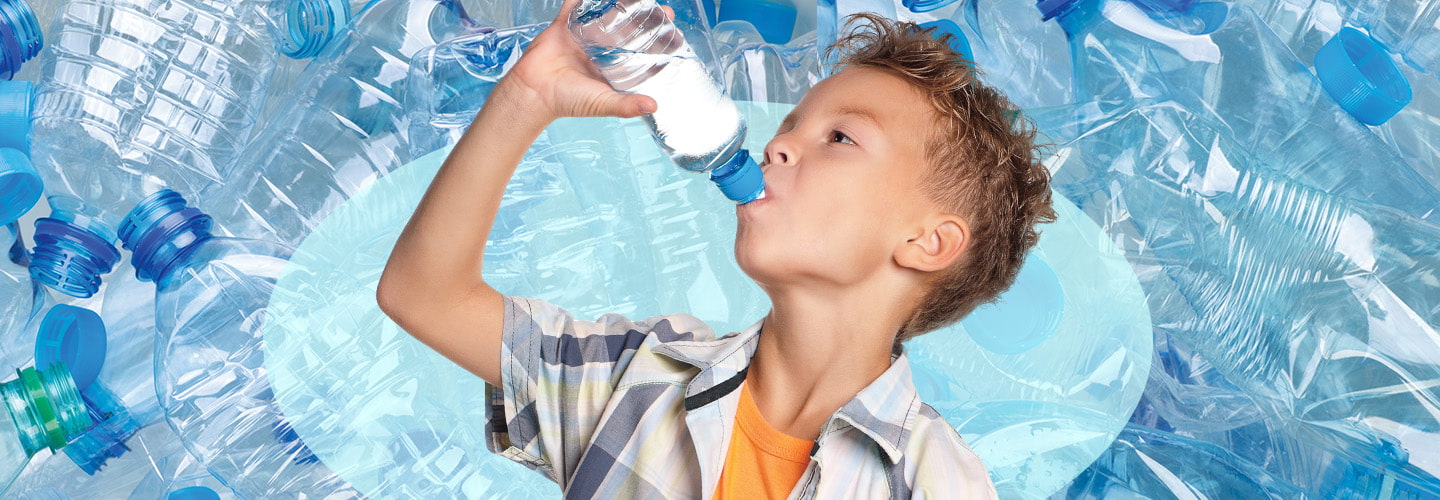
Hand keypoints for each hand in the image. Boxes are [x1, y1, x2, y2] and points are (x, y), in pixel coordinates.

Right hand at [497, 0, 670, 122]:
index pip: (638, 50)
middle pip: (626, 28)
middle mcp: (599, 49)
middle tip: (663, 11)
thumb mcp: (603, 103)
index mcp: (610, 66)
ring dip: (619, 3)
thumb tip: (654, 107)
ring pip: (604, 14)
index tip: (673, 31)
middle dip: (643, 18)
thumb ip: (626, 105)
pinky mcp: (564, 25)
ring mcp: (582, 35)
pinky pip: (575, 5)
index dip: (655, 41)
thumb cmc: (567, 101)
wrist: (534, 92)